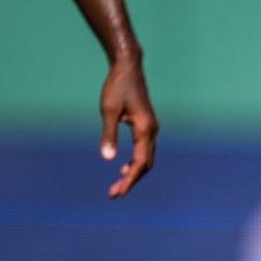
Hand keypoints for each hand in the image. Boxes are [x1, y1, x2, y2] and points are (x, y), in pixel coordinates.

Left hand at [99, 55, 157, 198]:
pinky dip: (136, 162)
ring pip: (146, 158)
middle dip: (131, 180)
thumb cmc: (117, 86)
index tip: (118, 193)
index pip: (139, 162)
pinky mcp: (146, 125)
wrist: (128, 66)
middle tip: (114, 193)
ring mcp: (151, 128)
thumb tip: (108, 159)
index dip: (130, 180)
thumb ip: (109, 135)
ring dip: (134, 173)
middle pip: (146, 164)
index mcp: (145, 129)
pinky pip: (144, 150)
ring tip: (118, 184)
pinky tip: (123, 166)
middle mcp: (152, 131)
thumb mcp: (108, 110)